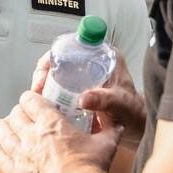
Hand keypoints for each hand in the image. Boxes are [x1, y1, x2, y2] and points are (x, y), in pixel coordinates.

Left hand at [0, 91, 120, 172]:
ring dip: (4, 128)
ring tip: (6, 129)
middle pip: (15, 113)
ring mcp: (20, 153)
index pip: (30, 99)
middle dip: (19, 113)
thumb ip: (110, 133)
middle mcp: (32, 134)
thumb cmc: (91, 171)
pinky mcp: (13, 172)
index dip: (30, 99)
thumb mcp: (105, 146)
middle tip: (23, 118)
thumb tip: (119, 126)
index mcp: (51, 122)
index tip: (33, 103)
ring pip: (1, 130)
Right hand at [31, 51, 145, 150]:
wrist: (134, 127)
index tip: (47, 69)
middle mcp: (91, 63)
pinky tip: (43, 106)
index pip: (74, 45)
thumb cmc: (132, 111)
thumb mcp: (120, 103)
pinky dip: (48, 97)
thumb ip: (105, 99)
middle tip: (38, 88)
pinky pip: (57, 90)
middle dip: (44, 72)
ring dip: (43, 85)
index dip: (56, 54)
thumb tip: (84, 99)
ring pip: (56, 75)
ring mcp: (82, 78)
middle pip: (60, 60)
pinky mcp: (76, 92)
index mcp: (104, 56)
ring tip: (37, 98)